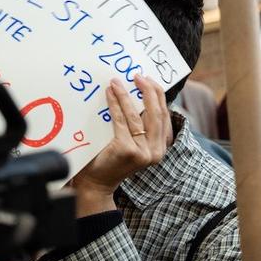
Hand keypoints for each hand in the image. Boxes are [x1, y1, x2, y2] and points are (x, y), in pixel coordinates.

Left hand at [70, 75, 169, 216]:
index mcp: (161, 148)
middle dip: (148, 91)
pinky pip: (122, 121)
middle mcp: (156, 151)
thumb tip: (138, 96)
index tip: (149, 80)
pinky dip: (116, 104)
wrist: (95, 184)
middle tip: (138, 76)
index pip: (165, 116)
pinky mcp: (127, 150)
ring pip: (138, 115)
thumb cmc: (110, 160)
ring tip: (117, 82)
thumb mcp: (132, 143)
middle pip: (156, 113)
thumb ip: (139, 127)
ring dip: (127, 95)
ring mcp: (143, 152)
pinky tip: (110, 94)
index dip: (158, 96)